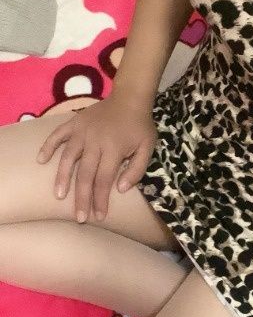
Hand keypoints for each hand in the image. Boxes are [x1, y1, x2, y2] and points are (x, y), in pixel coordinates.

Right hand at [36, 94, 156, 222]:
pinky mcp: (74, 123)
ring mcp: (82, 131)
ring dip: (63, 177)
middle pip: (85, 174)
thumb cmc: (139, 126)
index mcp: (114, 148)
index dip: (100, 199)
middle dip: (82, 197)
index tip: (98, 216)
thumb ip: (137, 169)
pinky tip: (41, 160)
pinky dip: (48, 146)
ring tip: (59, 195)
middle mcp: (95, 141)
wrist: (130, 98)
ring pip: (68, 157)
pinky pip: (57, 134)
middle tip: (79, 217)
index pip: (104, 179)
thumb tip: (120, 189)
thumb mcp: (148, 147)